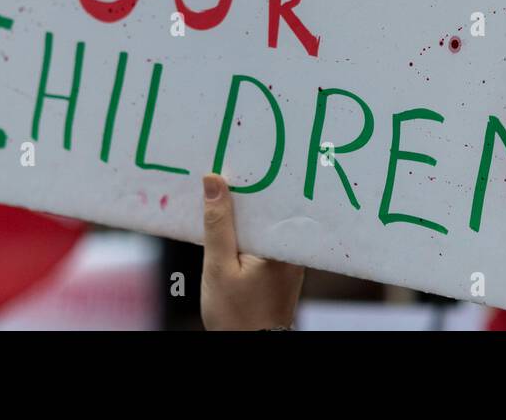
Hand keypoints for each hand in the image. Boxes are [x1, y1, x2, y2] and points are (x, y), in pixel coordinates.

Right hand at [200, 173, 303, 329]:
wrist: (249, 349)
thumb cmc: (236, 315)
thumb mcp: (219, 266)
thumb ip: (218, 224)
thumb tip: (214, 181)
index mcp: (282, 244)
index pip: (271, 198)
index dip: (252, 177)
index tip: (233, 158)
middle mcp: (291, 247)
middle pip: (268, 206)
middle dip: (246, 189)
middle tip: (221, 169)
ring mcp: (287, 256)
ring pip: (264, 220)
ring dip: (244, 208)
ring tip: (220, 187)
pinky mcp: (279, 266)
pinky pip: (262, 235)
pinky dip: (246, 226)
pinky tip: (227, 220)